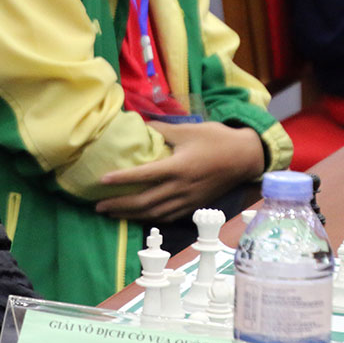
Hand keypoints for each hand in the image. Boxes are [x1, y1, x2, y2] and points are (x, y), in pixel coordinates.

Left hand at [94, 122, 264, 222]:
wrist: (245, 157)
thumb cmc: (216, 139)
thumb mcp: (187, 129)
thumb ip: (161, 129)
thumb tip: (138, 124)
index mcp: (178, 167)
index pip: (144, 176)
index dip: (121, 179)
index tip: (102, 180)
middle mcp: (181, 188)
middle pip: (145, 202)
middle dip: (119, 206)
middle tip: (98, 206)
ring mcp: (188, 200)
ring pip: (155, 213)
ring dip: (131, 216)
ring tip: (112, 214)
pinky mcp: (194, 205)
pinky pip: (168, 216)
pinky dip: (151, 219)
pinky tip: (139, 217)